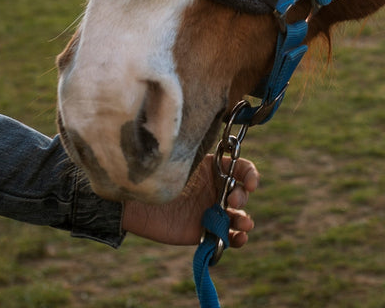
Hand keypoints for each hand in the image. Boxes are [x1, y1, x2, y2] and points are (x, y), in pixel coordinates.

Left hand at [120, 154, 258, 246]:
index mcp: (213, 169)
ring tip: (244, 224)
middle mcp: (215, 189)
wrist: (134, 204)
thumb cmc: (155, 177)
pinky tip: (239, 238)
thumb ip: (196, 158)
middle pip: (242, 193)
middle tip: (231, 202)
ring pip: (239, 216)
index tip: (250, 183)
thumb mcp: (177, 163)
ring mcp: (211, 211)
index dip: (251, 175)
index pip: (241, 169)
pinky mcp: (205, 231)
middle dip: (242, 198)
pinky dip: (238, 238)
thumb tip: (216, 145)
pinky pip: (228, 236)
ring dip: (245, 220)